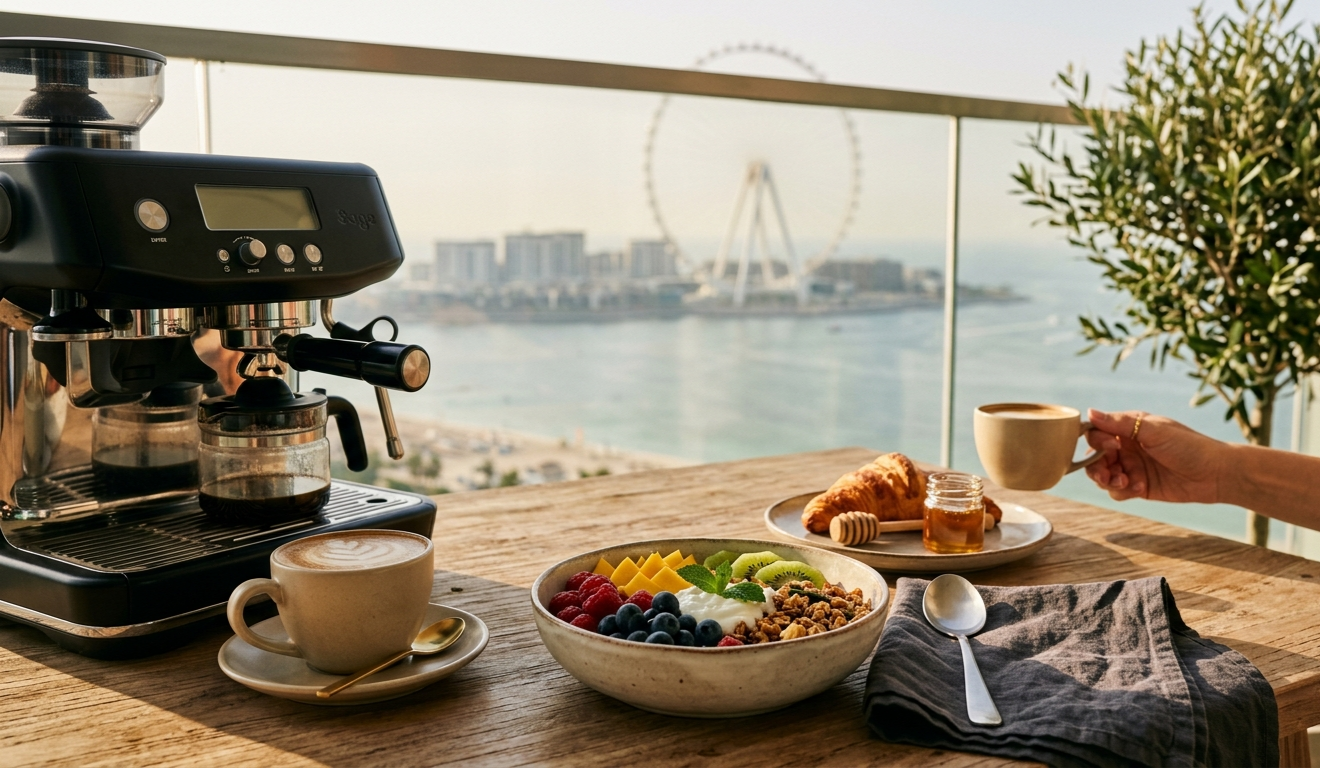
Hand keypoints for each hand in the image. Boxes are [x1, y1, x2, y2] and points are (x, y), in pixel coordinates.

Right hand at [1083, 409, 1225, 503]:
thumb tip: (1090, 412)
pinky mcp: (1138, 487)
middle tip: (1108, 474)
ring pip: (1102, 476)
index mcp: (1129, 428)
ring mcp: (1132, 468)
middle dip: (1096, 467)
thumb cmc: (1189, 446)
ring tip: (1124, 482)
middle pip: (1094, 457)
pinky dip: (1122, 491)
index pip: (1097, 432)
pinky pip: (1116, 491)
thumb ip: (1121, 423)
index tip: (1113, 447)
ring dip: (1107, 480)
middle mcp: (1127, 448)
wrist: (1216, 474)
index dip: (1097, 441)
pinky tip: (1139, 488)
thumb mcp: (1154, 430)